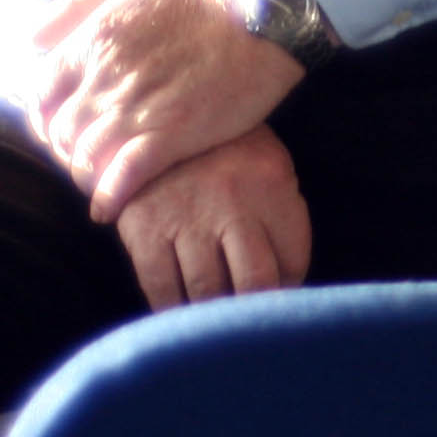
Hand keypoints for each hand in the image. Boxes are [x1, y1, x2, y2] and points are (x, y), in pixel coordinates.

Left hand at [31, 0, 306, 219]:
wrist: (262, 12)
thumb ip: (76, 6)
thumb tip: (33, 38)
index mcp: (93, 41)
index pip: (42, 94)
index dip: (45, 118)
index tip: (60, 127)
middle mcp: (105, 78)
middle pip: (62, 132)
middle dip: (67, 150)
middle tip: (84, 158)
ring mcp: (136, 109)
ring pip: (87, 159)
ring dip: (87, 176)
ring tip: (99, 183)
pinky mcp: (171, 135)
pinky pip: (123, 178)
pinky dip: (110, 197)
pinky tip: (109, 208)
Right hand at [110, 125, 312, 308]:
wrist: (154, 118)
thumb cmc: (225, 154)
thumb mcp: (267, 168)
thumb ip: (282, 219)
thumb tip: (285, 286)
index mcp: (271, 184)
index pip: (293, 261)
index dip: (288, 288)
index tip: (278, 295)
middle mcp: (231, 202)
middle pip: (254, 283)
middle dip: (254, 309)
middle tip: (248, 318)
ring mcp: (185, 217)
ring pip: (208, 293)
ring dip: (215, 316)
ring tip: (216, 317)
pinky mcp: (143, 228)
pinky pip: (161, 289)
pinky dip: (173, 310)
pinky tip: (180, 310)